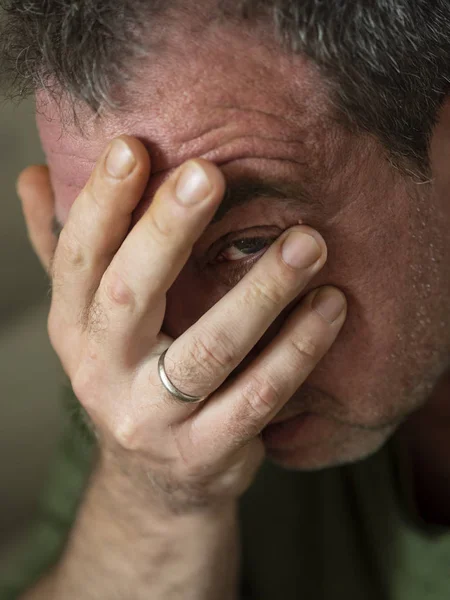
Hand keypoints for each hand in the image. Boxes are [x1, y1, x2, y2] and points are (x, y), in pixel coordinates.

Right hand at [18, 136, 346, 514]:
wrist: (155, 482)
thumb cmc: (130, 376)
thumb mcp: (90, 319)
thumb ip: (64, 250)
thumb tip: (33, 175)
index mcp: (73, 329)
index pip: (77, 258)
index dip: (100, 203)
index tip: (133, 146)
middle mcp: (101, 373)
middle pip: (130, 295)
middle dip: (167, 231)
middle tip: (209, 173)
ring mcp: (152, 418)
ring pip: (208, 350)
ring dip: (261, 292)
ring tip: (308, 243)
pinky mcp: (205, 452)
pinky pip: (258, 397)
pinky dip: (298, 350)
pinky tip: (331, 305)